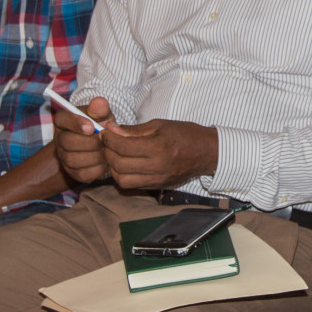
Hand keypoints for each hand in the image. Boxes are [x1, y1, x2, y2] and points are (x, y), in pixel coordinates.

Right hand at [51, 97, 113, 182]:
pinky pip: (82, 174)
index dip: (75, 123)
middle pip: (67, 142)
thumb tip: (100, 102)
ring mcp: (64, 157)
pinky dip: (97, 169)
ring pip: (73, 159)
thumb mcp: (102, 115)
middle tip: (105, 141)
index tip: (91, 127)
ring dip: (95, 156)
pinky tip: (105, 161)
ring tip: (107, 150)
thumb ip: (100, 109)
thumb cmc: (101, 126)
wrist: (103, 145)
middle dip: (90, 142)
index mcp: (63, 119)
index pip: (62, 119)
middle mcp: (59, 138)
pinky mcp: (72, 172)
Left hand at [100, 117, 218, 189]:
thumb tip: (111, 129)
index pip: (122, 146)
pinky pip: (132, 186)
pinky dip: (123, 176)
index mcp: (158, 147)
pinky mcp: (157, 186)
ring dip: (113, 168)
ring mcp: (157, 179)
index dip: (108, 139)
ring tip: (114, 156)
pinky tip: (124, 165)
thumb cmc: (184, 134)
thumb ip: (134, 130)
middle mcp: (156, 166)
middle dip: (107, 153)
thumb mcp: (159, 125)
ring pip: (122, 180)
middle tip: (107, 144)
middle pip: (119, 165)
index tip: (105, 133)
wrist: (206, 153)